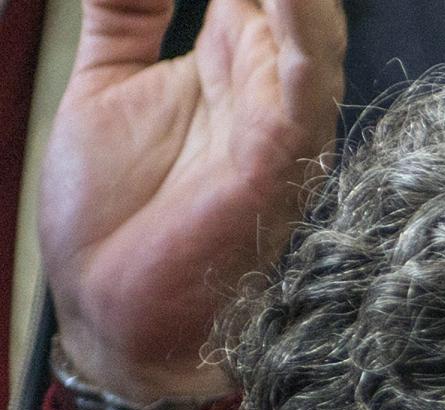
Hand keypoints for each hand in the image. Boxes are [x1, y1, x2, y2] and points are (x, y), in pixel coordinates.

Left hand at [39, 0, 344, 403]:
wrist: (115, 316)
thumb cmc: (118, 216)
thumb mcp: (105, 80)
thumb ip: (126, 7)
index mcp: (231, 55)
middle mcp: (266, 80)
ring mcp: (279, 118)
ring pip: (310, 19)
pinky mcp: (278, 159)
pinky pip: (301, 78)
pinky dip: (295, 22)